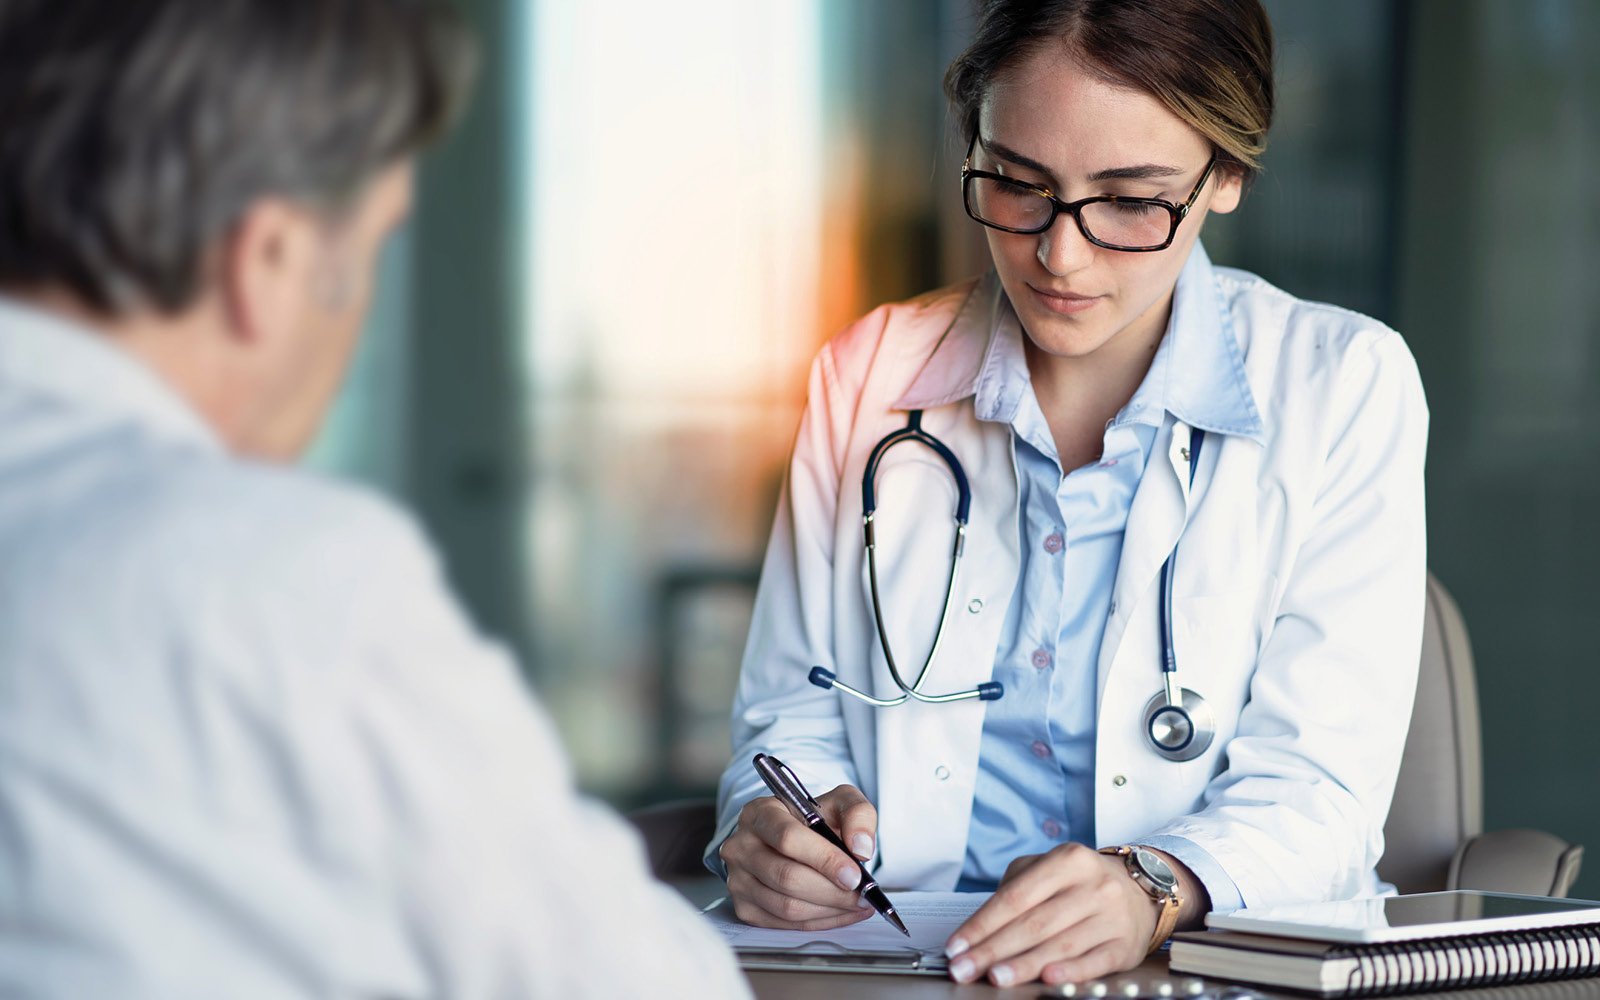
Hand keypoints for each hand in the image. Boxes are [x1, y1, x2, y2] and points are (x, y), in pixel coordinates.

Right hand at [719, 784, 879, 929]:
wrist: (791, 838)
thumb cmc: (812, 820)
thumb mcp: (839, 802)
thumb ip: (857, 814)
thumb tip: (861, 847)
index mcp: (760, 813)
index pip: (788, 838)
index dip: (824, 860)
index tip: (854, 874)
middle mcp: (742, 845)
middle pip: (787, 877)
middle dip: (832, 891)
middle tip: (862, 895)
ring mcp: (738, 879)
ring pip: (787, 906)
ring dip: (829, 910)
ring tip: (856, 904)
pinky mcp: (744, 907)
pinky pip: (785, 924)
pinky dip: (820, 922)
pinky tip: (840, 912)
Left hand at [942, 843, 1180, 986]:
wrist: (1141, 891)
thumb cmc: (1081, 883)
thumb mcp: (1049, 869)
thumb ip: (1015, 888)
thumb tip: (978, 927)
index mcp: (1068, 860)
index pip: (1016, 896)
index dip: (983, 923)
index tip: (957, 945)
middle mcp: (1093, 886)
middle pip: (1034, 923)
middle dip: (994, 949)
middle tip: (965, 968)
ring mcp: (1112, 916)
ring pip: (1061, 944)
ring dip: (1024, 964)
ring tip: (995, 977)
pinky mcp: (1125, 946)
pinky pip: (1094, 962)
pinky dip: (1070, 971)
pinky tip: (1048, 979)